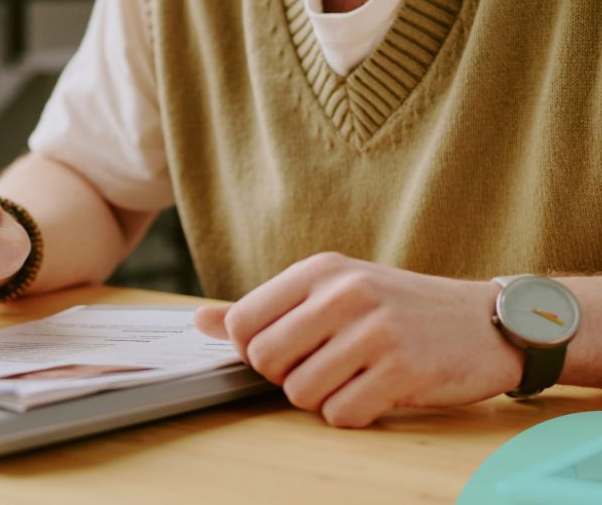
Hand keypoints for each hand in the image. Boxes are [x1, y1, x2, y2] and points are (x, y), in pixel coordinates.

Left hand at [194, 253, 523, 427]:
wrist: (486, 321)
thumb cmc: (397, 307)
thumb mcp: (332, 290)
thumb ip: (266, 307)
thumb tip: (199, 322)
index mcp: (320, 271)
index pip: (243, 322)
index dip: (251, 351)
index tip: (281, 353)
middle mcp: (345, 294)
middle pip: (265, 361)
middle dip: (284, 377)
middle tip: (320, 367)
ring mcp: (375, 331)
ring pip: (300, 393)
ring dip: (321, 398)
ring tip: (352, 377)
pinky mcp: (403, 370)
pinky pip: (341, 415)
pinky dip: (351, 414)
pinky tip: (375, 392)